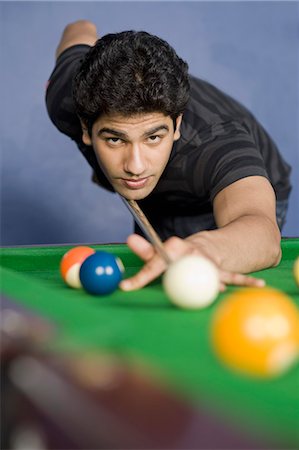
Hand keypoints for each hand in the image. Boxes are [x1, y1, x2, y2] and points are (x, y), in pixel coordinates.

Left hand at [119, 234, 264, 290]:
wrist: (215, 244)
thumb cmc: (186, 252)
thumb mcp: (166, 251)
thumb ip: (148, 251)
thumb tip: (128, 239)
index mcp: (175, 248)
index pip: (155, 262)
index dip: (140, 275)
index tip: (125, 287)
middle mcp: (190, 252)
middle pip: (175, 264)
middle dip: (161, 273)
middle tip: (144, 287)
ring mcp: (208, 261)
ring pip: (205, 270)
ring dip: (207, 279)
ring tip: (214, 288)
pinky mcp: (223, 269)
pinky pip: (233, 276)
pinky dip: (244, 281)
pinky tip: (257, 286)